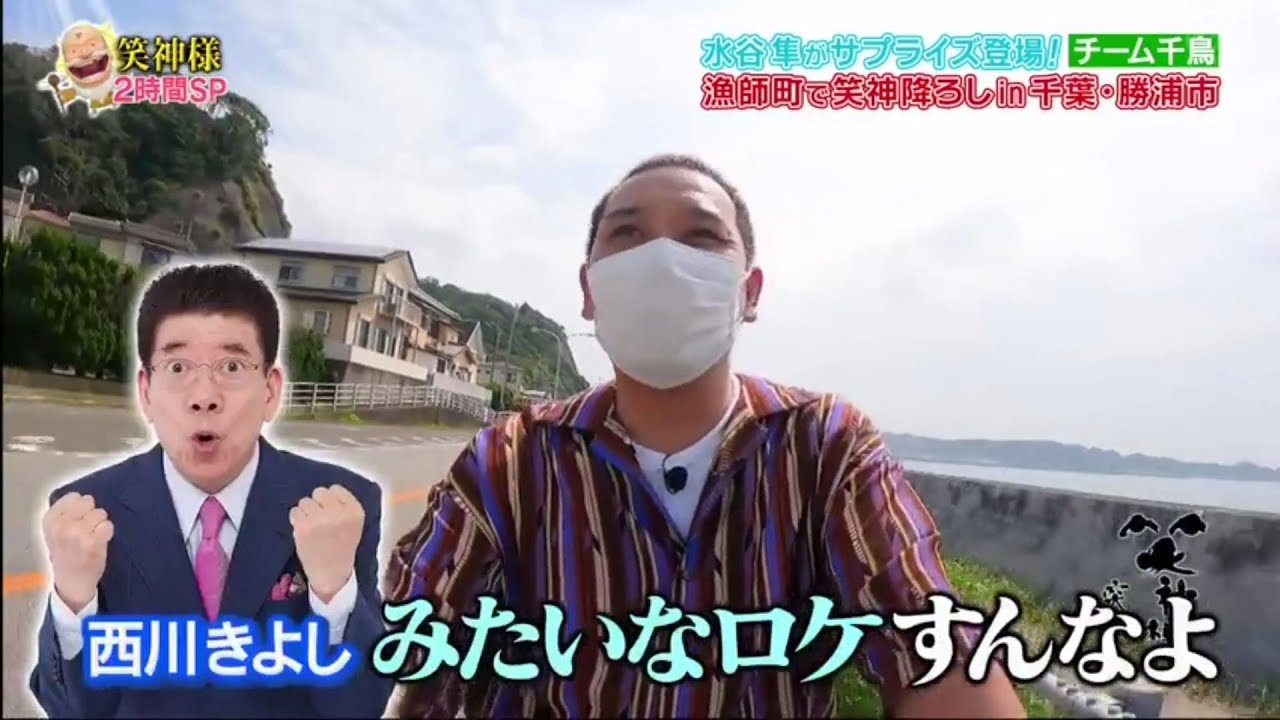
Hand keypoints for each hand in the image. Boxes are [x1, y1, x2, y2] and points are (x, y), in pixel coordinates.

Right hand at [42, 492, 113, 612]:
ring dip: (100, 523)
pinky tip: (100, 540)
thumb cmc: (65, 553)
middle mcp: (61, 525)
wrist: (71, 580)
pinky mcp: (93, 541)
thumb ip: (64, 513)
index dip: (80, 506)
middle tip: (86, 527)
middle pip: (88, 502)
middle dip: (90, 512)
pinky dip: (107, 531)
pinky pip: (108, 525)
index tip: (76, 518)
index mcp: (50, 520)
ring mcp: (78, 533)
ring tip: (92, 535)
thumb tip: (80, 497)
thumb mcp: (54, 531)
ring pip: (100, 513)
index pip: (73, 497)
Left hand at [290, 485, 363, 601]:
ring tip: (311, 526)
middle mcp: (338, 513)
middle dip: (317, 502)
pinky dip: (296, 519)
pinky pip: (295, 511)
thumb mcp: (354, 525)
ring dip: (306, 511)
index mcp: (355, 511)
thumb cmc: (342, 547)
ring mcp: (320, 519)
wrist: (331, 573)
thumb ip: (344, 507)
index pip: (336, 489)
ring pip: (305, 501)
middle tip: (319, 517)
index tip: (330, 510)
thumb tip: (326, 491)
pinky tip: (303, 529)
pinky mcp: (303, 526)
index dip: (331, 499)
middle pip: (320, 492)